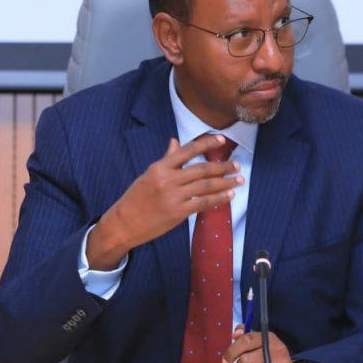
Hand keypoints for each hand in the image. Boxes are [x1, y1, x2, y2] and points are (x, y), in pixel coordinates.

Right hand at [85, 135, 242, 269]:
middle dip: (223, 167)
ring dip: (225, 182)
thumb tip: (175, 141)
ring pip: (206, 186)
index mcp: (160, 167)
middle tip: (237, 165)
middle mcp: (168, 179)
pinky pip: (203, 203)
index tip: (222, 140)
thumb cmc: (136, 197)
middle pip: (201, 169)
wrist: (124, 223)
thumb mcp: (149, 175)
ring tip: (238, 180)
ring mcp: (173, 197)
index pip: (187, 151)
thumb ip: (166, 159)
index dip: (206, 144)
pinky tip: (228, 195)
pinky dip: (218, 198)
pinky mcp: (178, 213)